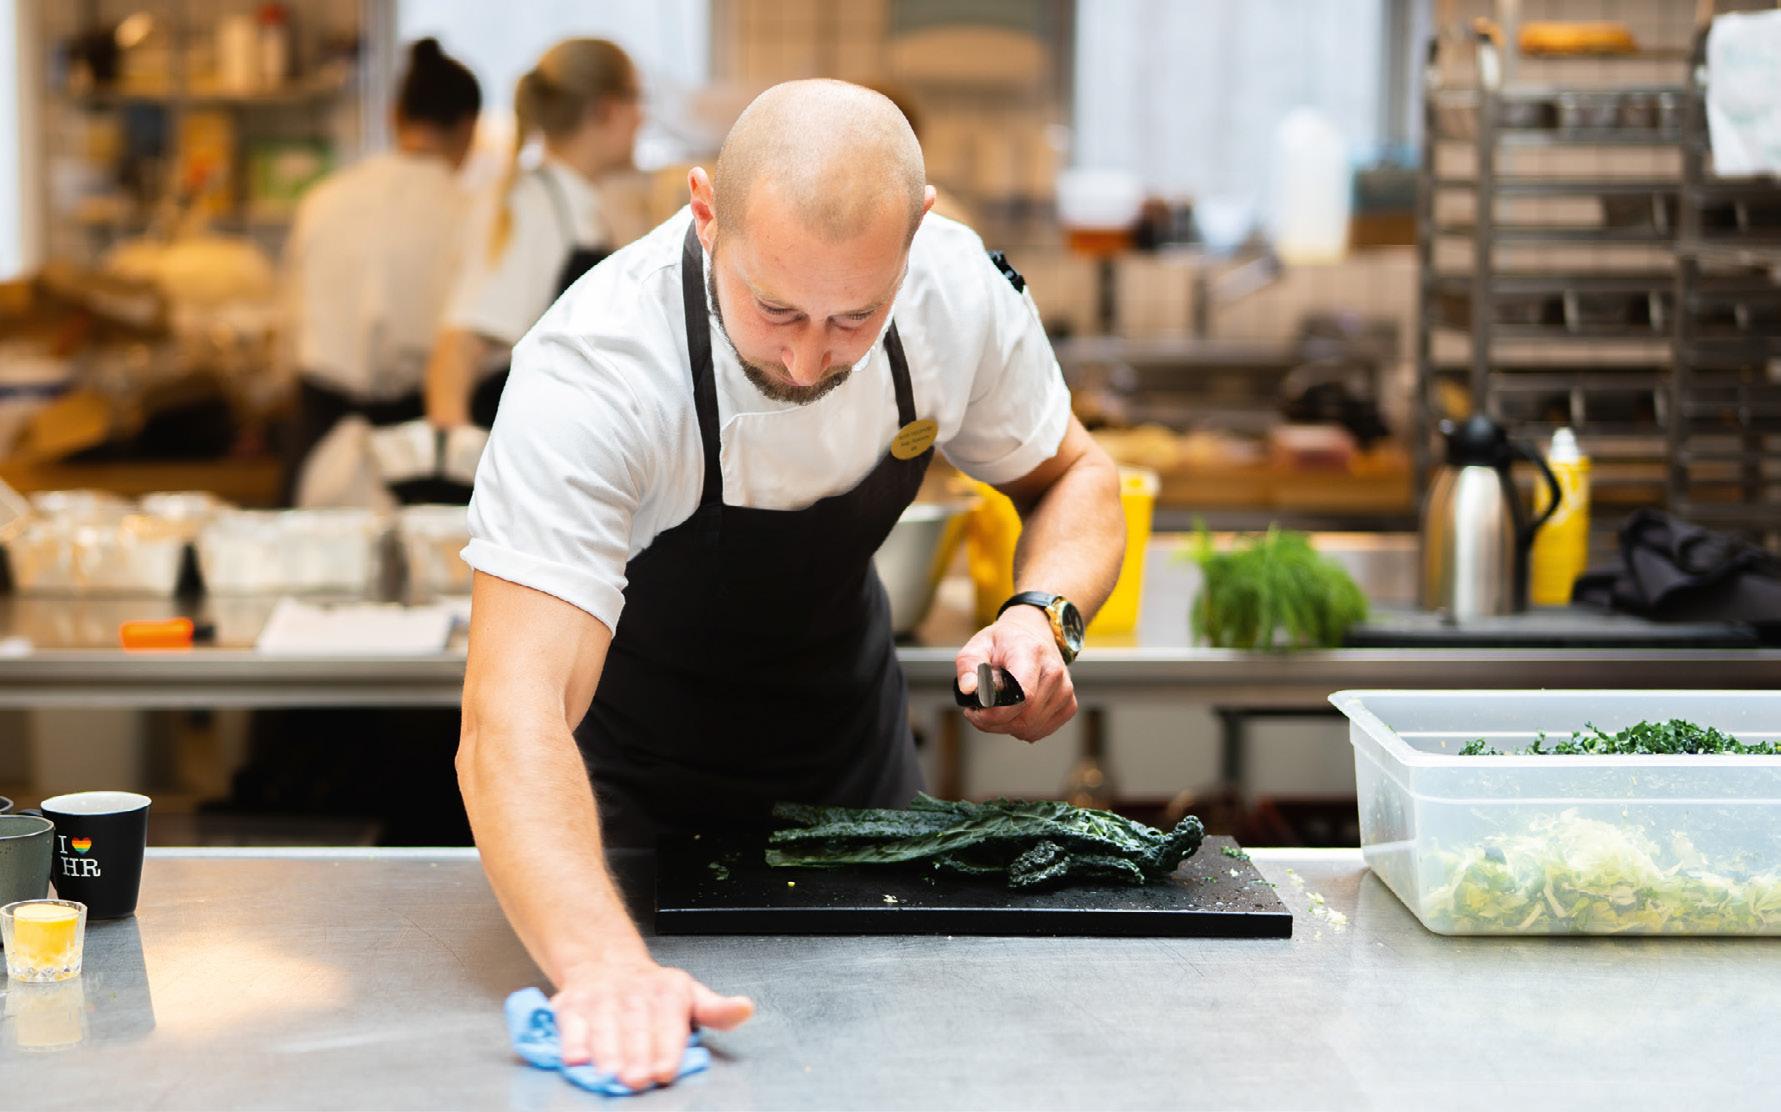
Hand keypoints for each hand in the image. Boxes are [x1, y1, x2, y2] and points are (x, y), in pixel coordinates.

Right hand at [551, 956, 754, 1090]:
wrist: (605, 963)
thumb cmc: (651, 991)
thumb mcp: (690, 996)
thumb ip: (716, 1011)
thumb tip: (744, 1009)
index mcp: (667, 992)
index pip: (668, 1021)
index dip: (666, 1048)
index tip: (665, 1070)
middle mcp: (633, 992)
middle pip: (635, 1027)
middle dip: (635, 1055)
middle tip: (637, 1079)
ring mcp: (600, 997)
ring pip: (603, 1026)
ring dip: (605, 1052)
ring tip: (608, 1074)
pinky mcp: (570, 1005)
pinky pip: (570, 1024)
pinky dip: (571, 1040)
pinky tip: (576, 1058)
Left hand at [954, 605, 1077, 742]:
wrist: (1032, 634)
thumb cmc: (1004, 642)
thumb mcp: (978, 645)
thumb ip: (969, 666)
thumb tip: (968, 689)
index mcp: (1031, 653)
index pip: (1022, 695)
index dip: (996, 713)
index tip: (975, 711)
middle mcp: (1054, 672)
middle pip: (1025, 718)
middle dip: (995, 723)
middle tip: (979, 711)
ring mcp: (1065, 689)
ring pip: (1032, 728)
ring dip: (1007, 727)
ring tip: (996, 708)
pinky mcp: (1069, 704)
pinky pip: (1041, 730)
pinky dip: (1023, 728)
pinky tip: (1014, 712)